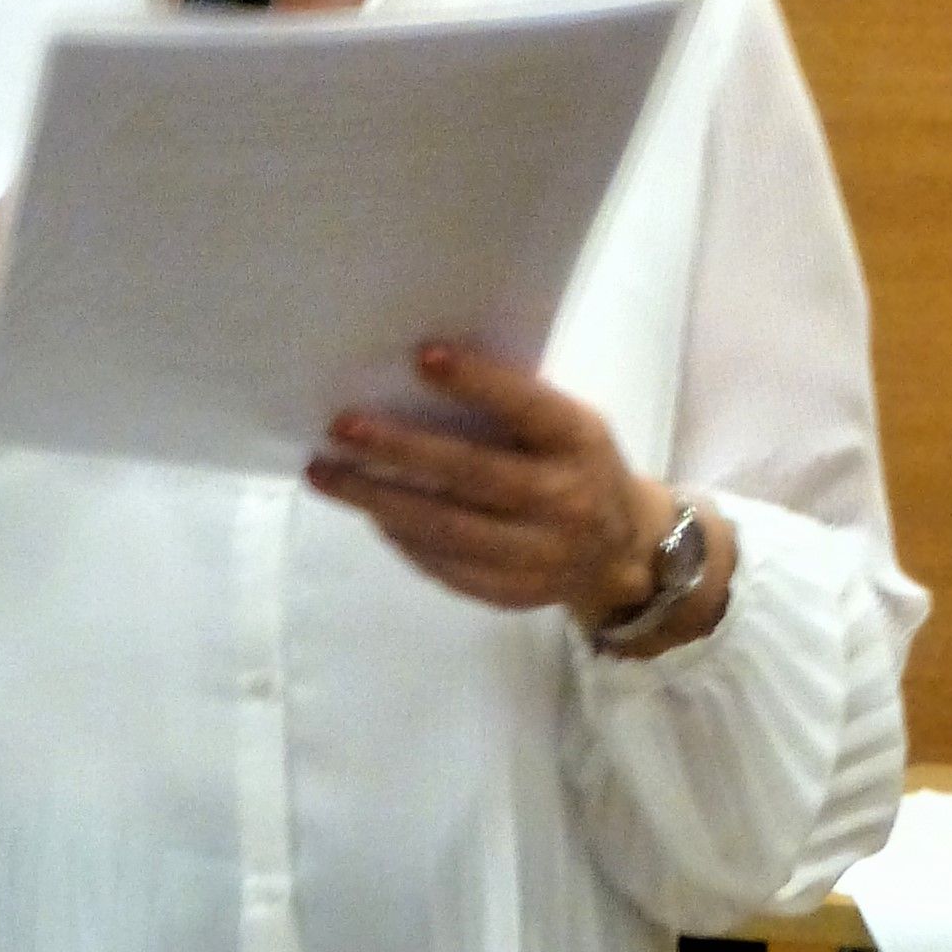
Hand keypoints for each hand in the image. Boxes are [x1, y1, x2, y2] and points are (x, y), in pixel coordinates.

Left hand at [306, 341, 727, 646]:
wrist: (624, 551)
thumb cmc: (577, 464)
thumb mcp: (568, 426)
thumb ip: (514, 409)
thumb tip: (417, 380)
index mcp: (578, 441)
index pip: (527, 408)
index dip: (477, 383)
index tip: (420, 357)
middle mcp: (564, 500)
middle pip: (473, 475)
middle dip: (402, 451)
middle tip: (343, 428)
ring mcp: (540, 555)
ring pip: (448, 530)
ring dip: (380, 501)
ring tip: (327, 474)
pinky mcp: (514, 594)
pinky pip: (447, 566)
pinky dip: (403, 539)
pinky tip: (369, 513)